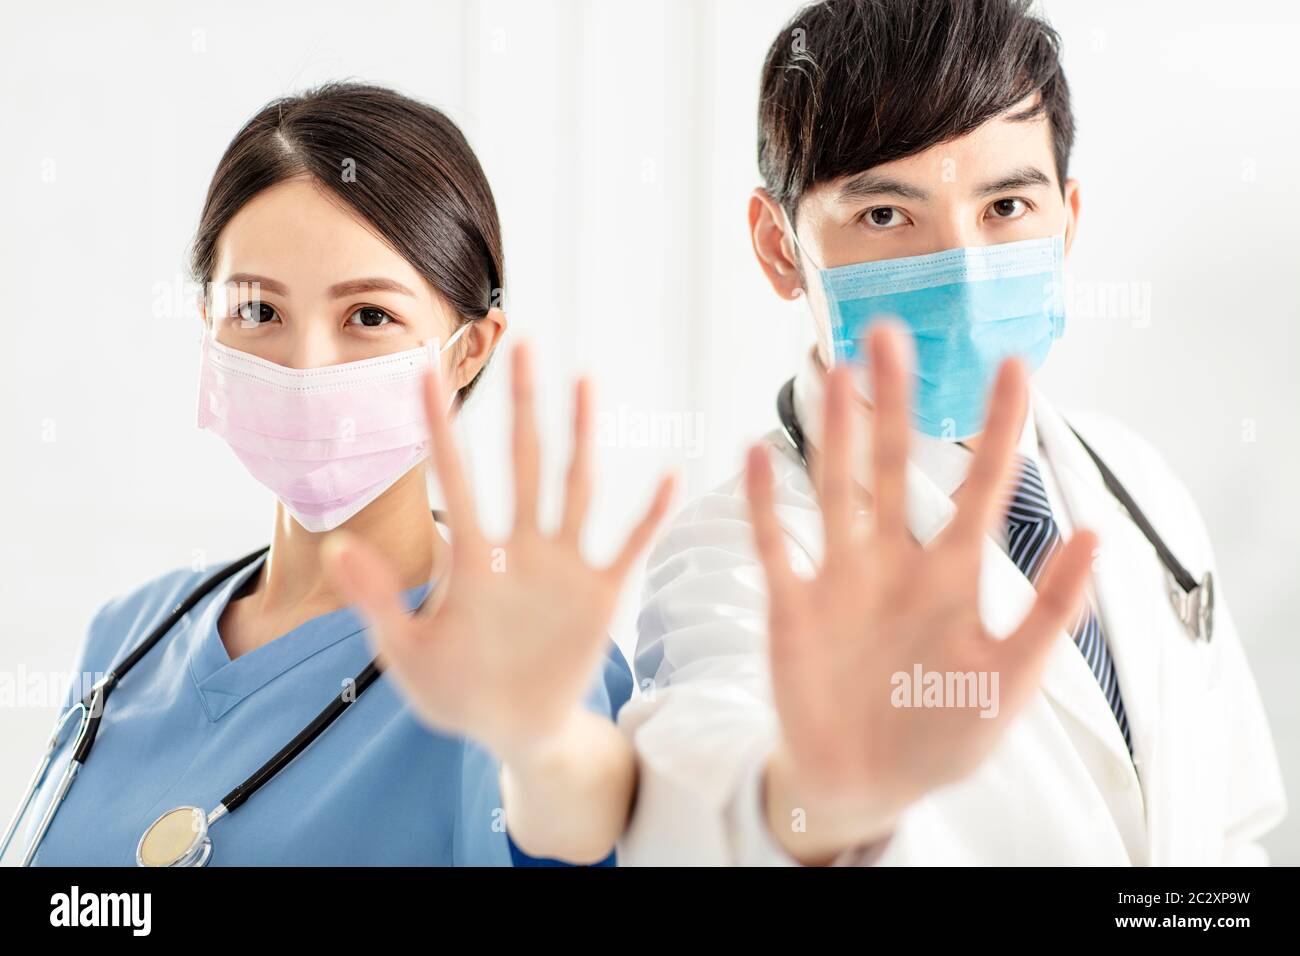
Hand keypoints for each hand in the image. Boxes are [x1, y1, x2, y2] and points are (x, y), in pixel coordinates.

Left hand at [322, 341, 674, 764]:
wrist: (514, 731)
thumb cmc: (456, 691)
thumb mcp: (406, 651)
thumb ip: (378, 598)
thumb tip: (335, 544)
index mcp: (472, 557)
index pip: (455, 478)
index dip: (440, 426)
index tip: (424, 372)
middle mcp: (521, 547)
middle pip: (523, 462)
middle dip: (524, 405)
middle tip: (524, 344)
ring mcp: (563, 565)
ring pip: (575, 487)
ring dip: (581, 437)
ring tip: (584, 381)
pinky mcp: (600, 593)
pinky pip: (630, 546)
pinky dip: (650, 515)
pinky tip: (671, 476)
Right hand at [745, 321, 1096, 861]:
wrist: (864, 783)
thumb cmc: (941, 736)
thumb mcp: (1010, 682)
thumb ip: (1050, 612)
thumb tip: (1095, 534)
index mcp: (953, 577)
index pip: (983, 486)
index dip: (1000, 427)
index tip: (1014, 365)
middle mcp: (894, 563)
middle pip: (895, 466)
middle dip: (895, 402)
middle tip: (889, 334)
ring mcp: (840, 579)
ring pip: (836, 489)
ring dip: (835, 434)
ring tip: (834, 375)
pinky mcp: (792, 605)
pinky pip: (775, 543)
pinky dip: (765, 502)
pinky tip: (757, 454)